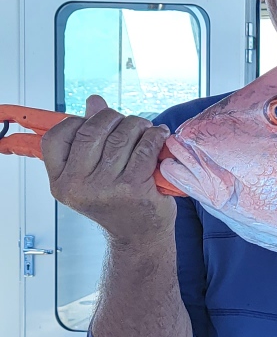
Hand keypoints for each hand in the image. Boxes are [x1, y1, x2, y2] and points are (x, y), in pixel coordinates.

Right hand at [43, 94, 174, 245]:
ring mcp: (105, 188)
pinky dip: (155, 135)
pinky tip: (159, 136)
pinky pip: (145, 147)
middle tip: (128, 124)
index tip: (95, 124)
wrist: (139, 235)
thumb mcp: (93, 172)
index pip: (56, 137)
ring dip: (138, 125)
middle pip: (92, 129)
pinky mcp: (134, 187)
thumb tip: (94, 101)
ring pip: (122, 135)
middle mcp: (78, 186)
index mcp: (61, 182)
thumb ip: (89, 136)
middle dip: (114, 119)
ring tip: (146, 131)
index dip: (77, 122)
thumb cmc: (116, 201)